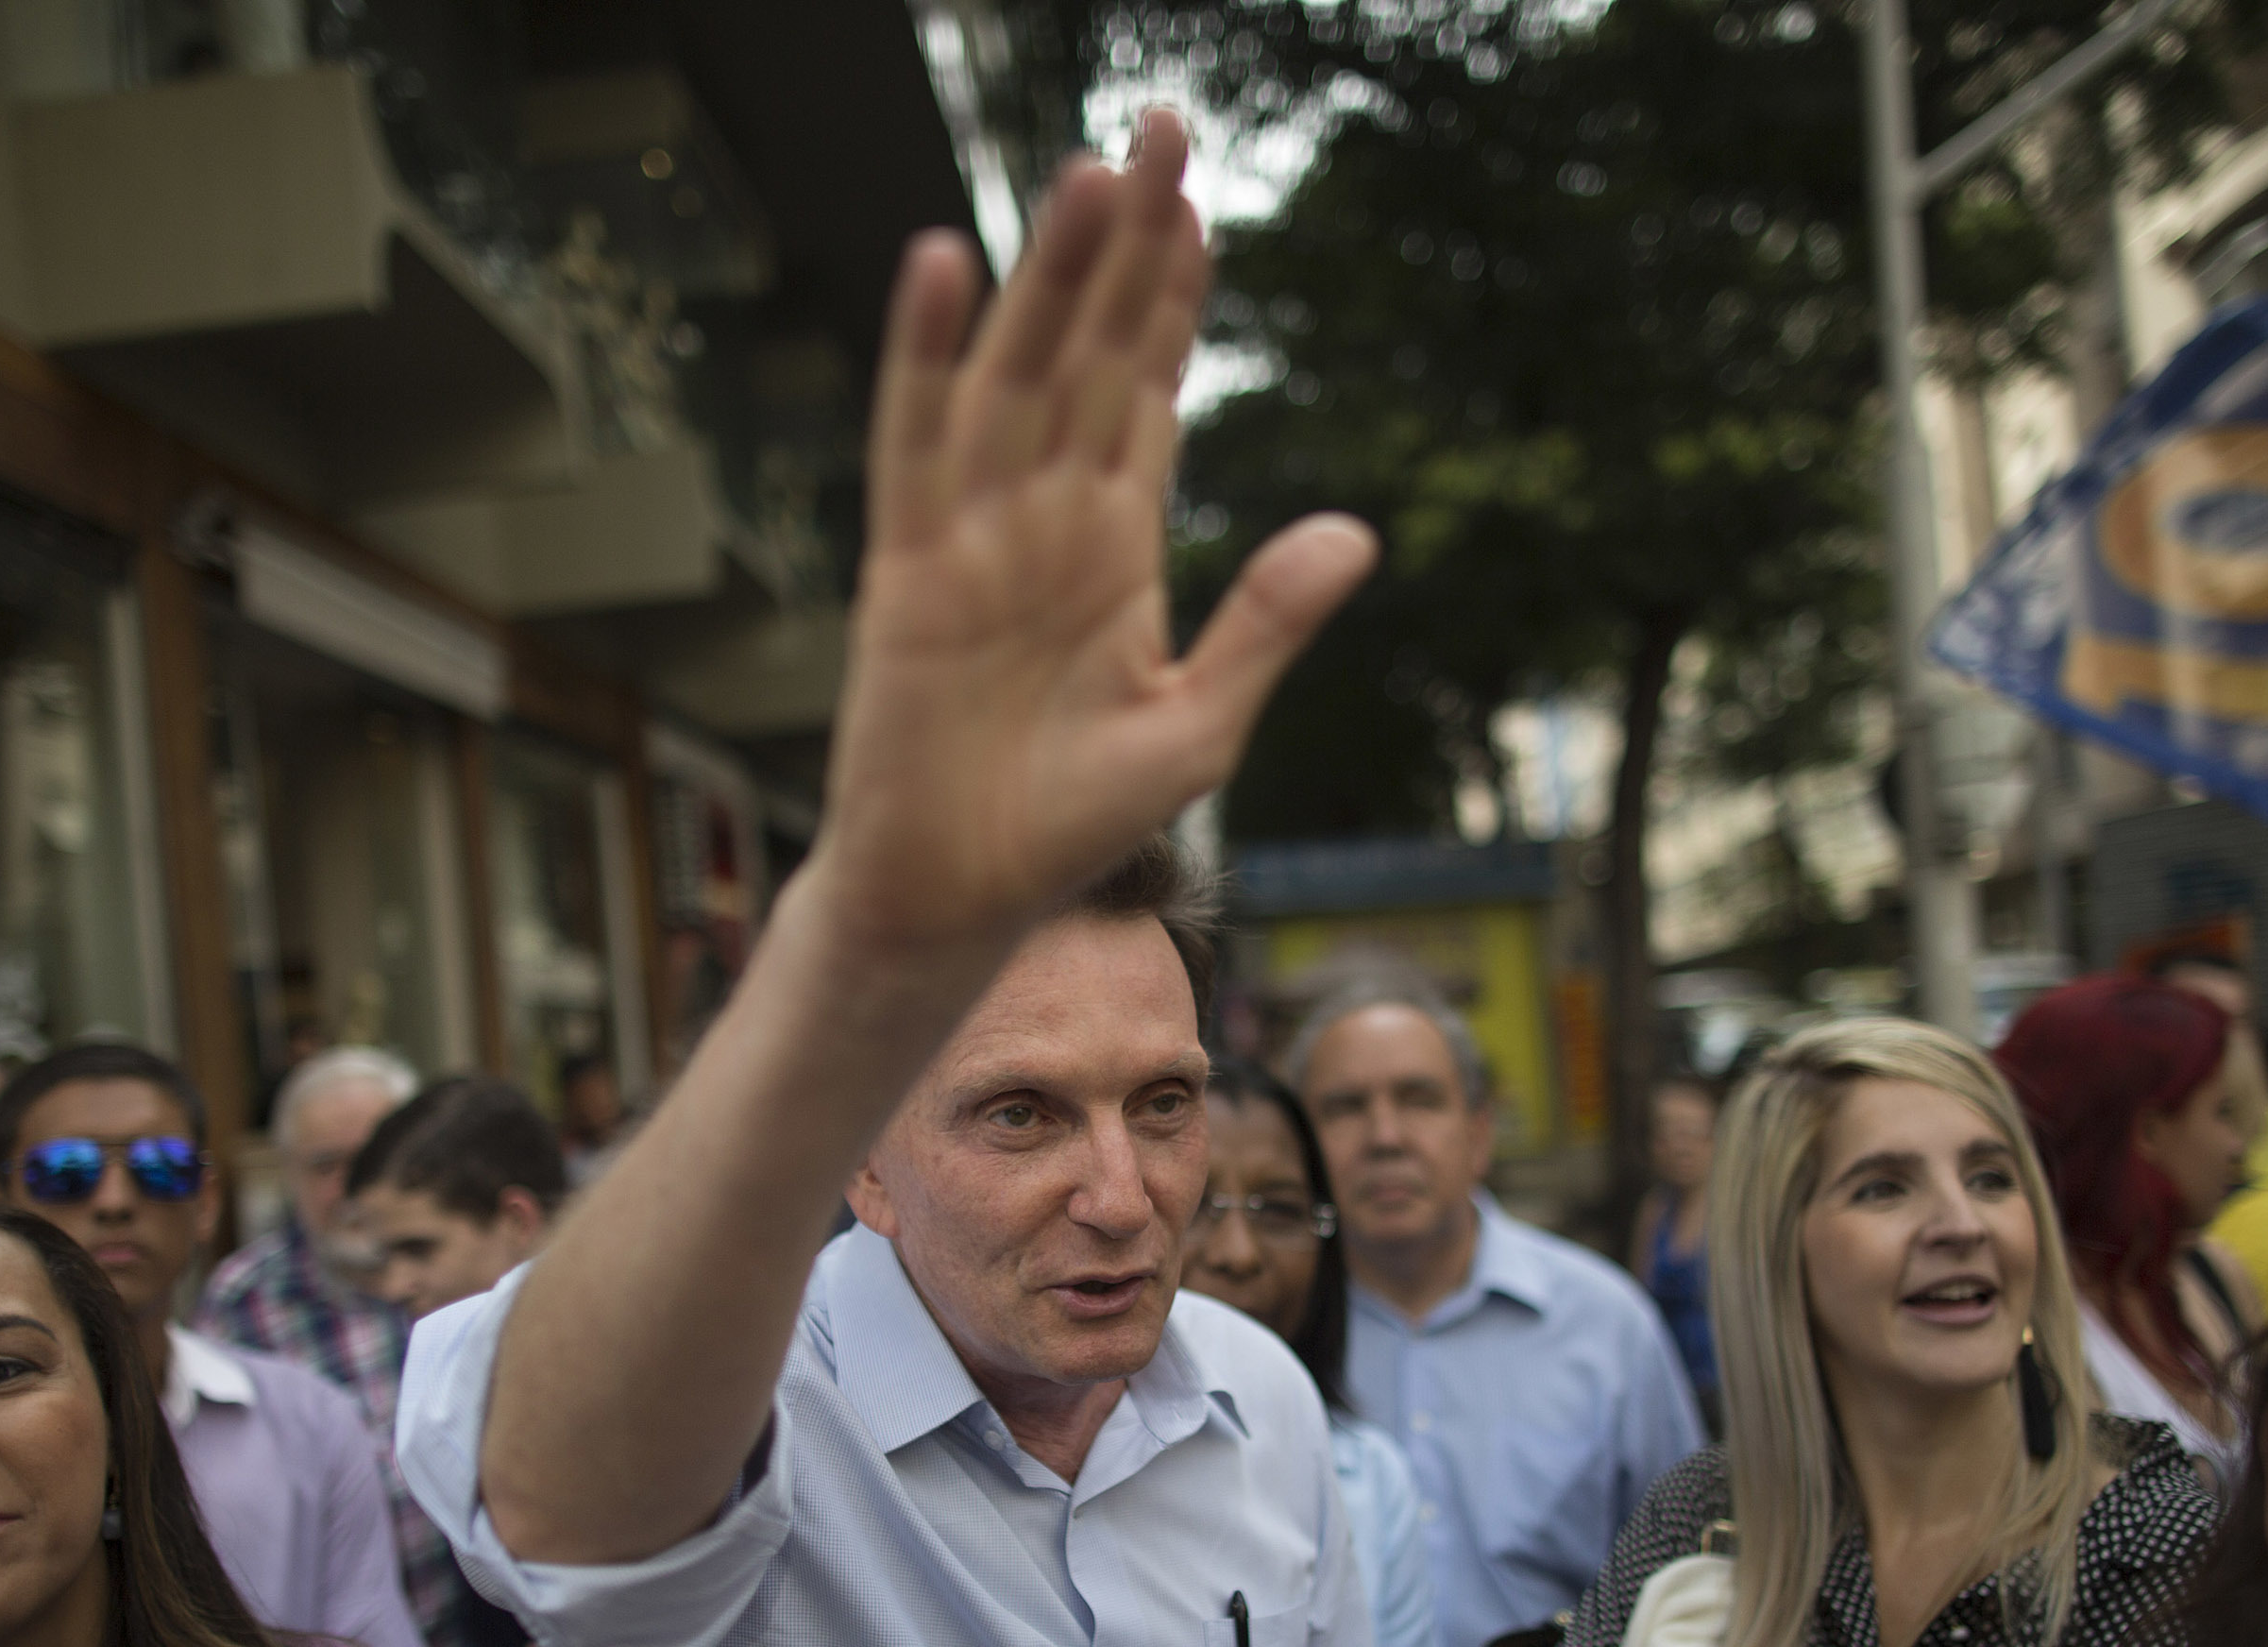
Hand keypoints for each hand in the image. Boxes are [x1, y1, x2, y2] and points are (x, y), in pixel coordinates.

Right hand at [809, 108, 1375, 963]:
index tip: (1199, 201)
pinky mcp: (909, 568)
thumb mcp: (1201, 728)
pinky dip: (927, 357)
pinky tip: (946, 264)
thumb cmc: (1074, 823)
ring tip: (1087, 170)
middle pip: (1089, 350)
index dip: (1173, 297)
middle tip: (1158, 125)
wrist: (963, 899)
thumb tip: (1358, 532)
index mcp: (1117, 541)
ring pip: (1017, 373)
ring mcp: (973, 532)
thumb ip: (1267, 626)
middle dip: (1125, 242)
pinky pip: (917, 443)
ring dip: (1049, 275)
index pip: (1148, 388)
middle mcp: (1045, 514)